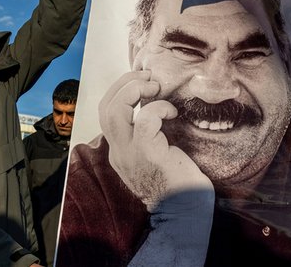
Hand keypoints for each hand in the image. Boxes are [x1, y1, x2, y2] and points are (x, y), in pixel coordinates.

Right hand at [99, 71, 212, 210]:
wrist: (185, 213)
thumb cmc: (179, 184)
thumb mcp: (157, 155)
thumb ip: (151, 135)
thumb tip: (160, 107)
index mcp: (120, 151)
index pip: (107, 113)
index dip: (121, 91)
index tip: (143, 82)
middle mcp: (119, 151)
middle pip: (105, 107)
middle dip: (123, 84)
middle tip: (148, 77)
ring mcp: (130, 153)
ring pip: (113, 111)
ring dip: (132, 89)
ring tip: (153, 85)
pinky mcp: (147, 153)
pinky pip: (145, 119)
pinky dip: (158, 107)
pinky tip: (173, 112)